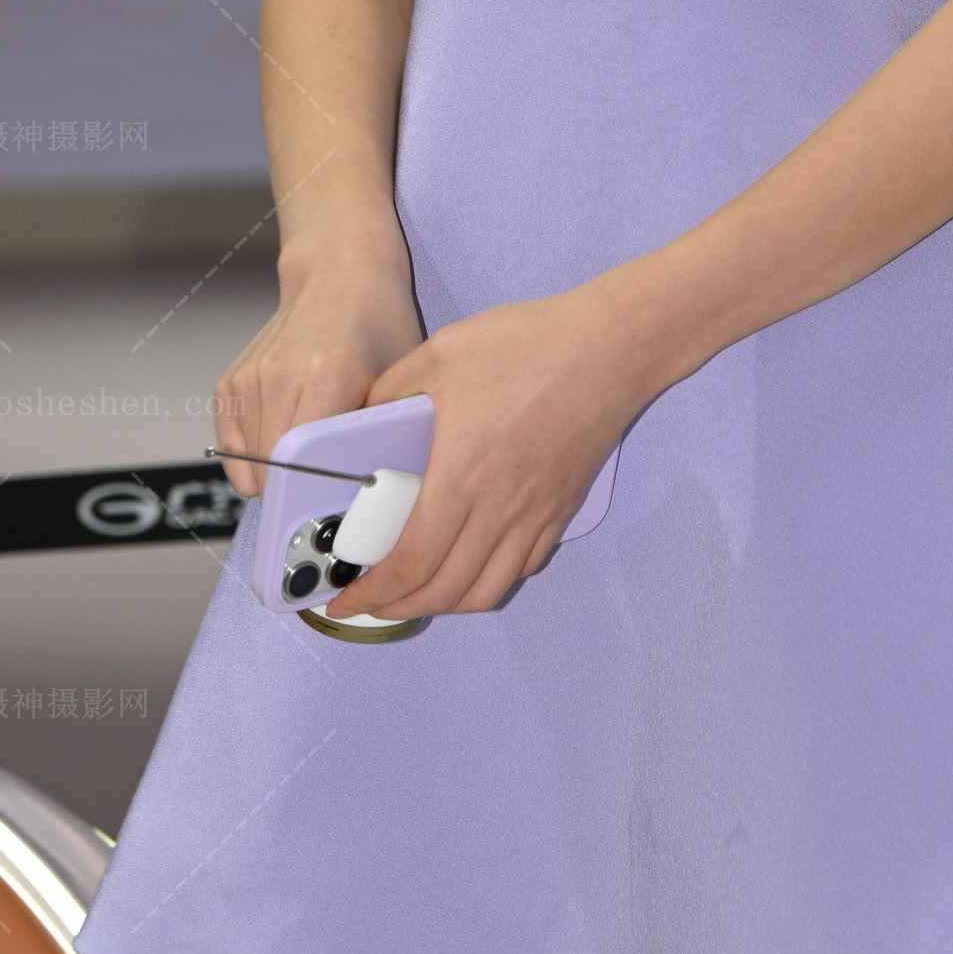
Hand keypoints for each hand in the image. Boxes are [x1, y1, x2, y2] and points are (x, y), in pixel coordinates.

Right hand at [214, 251, 421, 498]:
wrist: (338, 273)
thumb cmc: (379, 324)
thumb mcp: (399, 377)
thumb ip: (382, 433)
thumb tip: (376, 497)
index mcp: (325, 375)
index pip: (303, 463)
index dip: (317, 497)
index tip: (338, 514)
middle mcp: (277, 378)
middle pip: (272, 472)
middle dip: (297, 496)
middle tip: (328, 500)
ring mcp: (247, 380)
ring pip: (250, 466)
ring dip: (278, 479)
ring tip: (311, 467)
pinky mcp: (230, 385)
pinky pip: (233, 450)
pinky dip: (255, 461)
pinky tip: (285, 447)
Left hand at [321, 287, 656, 620]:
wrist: (610, 349)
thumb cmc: (523, 346)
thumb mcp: (440, 354)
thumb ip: (390, 392)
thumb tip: (357, 426)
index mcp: (460, 477)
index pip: (411, 561)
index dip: (372, 592)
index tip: (342, 596)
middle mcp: (499, 511)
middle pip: (444, 590)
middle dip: (397, 607)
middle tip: (367, 600)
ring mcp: (536, 517)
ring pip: (485, 591)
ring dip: (442, 604)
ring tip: (414, 592)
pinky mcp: (560, 511)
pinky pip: (520, 569)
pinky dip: (486, 582)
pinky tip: (469, 565)